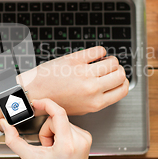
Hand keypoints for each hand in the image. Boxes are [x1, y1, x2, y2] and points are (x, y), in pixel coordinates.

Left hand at [0, 46, 128, 131]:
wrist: (33, 93)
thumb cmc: (54, 101)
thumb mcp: (81, 108)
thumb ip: (98, 99)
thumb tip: (111, 87)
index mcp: (96, 103)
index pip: (124, 89)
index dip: (123, 82)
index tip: (118, 79)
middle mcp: (92, 88)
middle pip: (121, 74)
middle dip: (118, 70)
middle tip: (110, 69)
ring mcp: (84, 73)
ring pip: (113, 61)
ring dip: (110, 60)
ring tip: (102, 61)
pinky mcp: (75, 60)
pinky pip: (99, 50)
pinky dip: (99, 51)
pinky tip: (94, 54)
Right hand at [0, 98, 115, 158]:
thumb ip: (14, 140)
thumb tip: (5, 124)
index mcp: (67, 145)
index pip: (58, 113)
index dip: (45, 104)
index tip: (36, 103)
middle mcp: (80, 139)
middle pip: (56, 119)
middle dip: (46, 130)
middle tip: (45, 147)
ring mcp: (84, 138)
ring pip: (61, 121)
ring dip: (53, 132)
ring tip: (53, 150)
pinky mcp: (86, 138)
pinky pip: (68, 126)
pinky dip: (60, 134)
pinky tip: (59, 148)